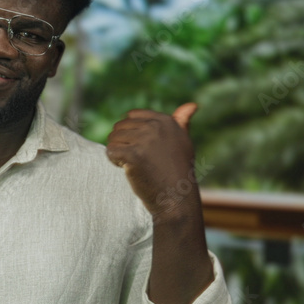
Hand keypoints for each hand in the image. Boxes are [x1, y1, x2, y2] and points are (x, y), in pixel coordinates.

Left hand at [105, 103, 198, 218]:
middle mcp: (156, 127)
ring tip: (135, 165)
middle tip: (139, 160)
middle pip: (119, 127)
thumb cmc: (178, 172)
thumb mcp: (183, 143)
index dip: (130, 133)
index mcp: (166, 121)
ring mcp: (145, 140)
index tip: (143, 148)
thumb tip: (193, 104)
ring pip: (113, 138)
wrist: (177, 199)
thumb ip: (182, 123)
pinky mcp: (134, 154)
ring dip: (118, 153)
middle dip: (123, 143)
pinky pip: (110, 151)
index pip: (131, 116)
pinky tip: (129, 170)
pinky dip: (114, 162)